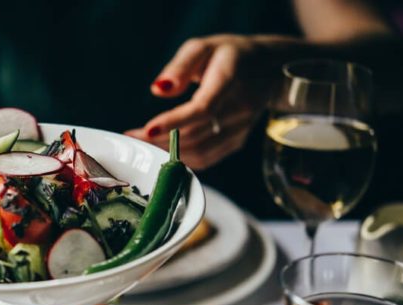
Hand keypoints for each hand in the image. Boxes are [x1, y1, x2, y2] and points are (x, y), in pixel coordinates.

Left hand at [126, 35, 277, 168]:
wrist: (270, 70)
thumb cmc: (228, 55)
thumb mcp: (203, 47)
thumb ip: (180, 66)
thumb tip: (159, 89)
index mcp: (231, 78)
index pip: (203, 107)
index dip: (175, 122)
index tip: (147, 129)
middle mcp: (240, 106)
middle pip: (196, 133)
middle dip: (160, 139)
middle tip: (133, 137)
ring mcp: (241, 127)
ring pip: (201, 151)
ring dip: (168, 152)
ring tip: (144, 144)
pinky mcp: (238, 140)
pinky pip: (207, 157)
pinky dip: (183, 159)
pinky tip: (164, 151)